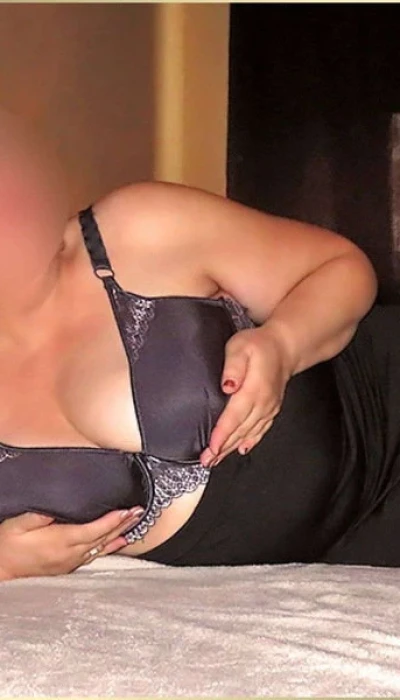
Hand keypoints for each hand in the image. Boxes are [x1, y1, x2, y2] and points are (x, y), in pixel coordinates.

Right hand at [0, 507, 143, 581]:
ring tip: (135, 525)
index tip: (128, 511)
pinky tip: (117, 544)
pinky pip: (94, 556)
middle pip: (102, 538)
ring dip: (118, 535)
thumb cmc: (7, 545)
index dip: (113, 520)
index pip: (94, 529)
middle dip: (122, 524)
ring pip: (101, 548)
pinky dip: (109, 548)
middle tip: (139, 512)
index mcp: (61, 541)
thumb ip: (40, 514)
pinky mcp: (67, 567)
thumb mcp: (19, 523)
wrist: (0, 570)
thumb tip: (59, 505)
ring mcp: (69, 562)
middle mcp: (70, 554)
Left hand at [200, 326, 292, 466]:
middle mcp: (263, 403)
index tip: (211, 447)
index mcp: (254, 389)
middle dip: (223, 447)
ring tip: (216, 460)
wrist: (285, 347)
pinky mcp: (271, 410)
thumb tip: (227, 386)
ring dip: (232, 448)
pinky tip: (241, 449)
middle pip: (240, 430)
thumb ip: (233, 366)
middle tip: (207, 461)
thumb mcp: (240, 347)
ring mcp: (269, 408)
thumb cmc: (259, 345)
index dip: (222, 433)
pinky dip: (250, 441)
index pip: (235, 416)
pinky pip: (260, 430)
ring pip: (249, 433)